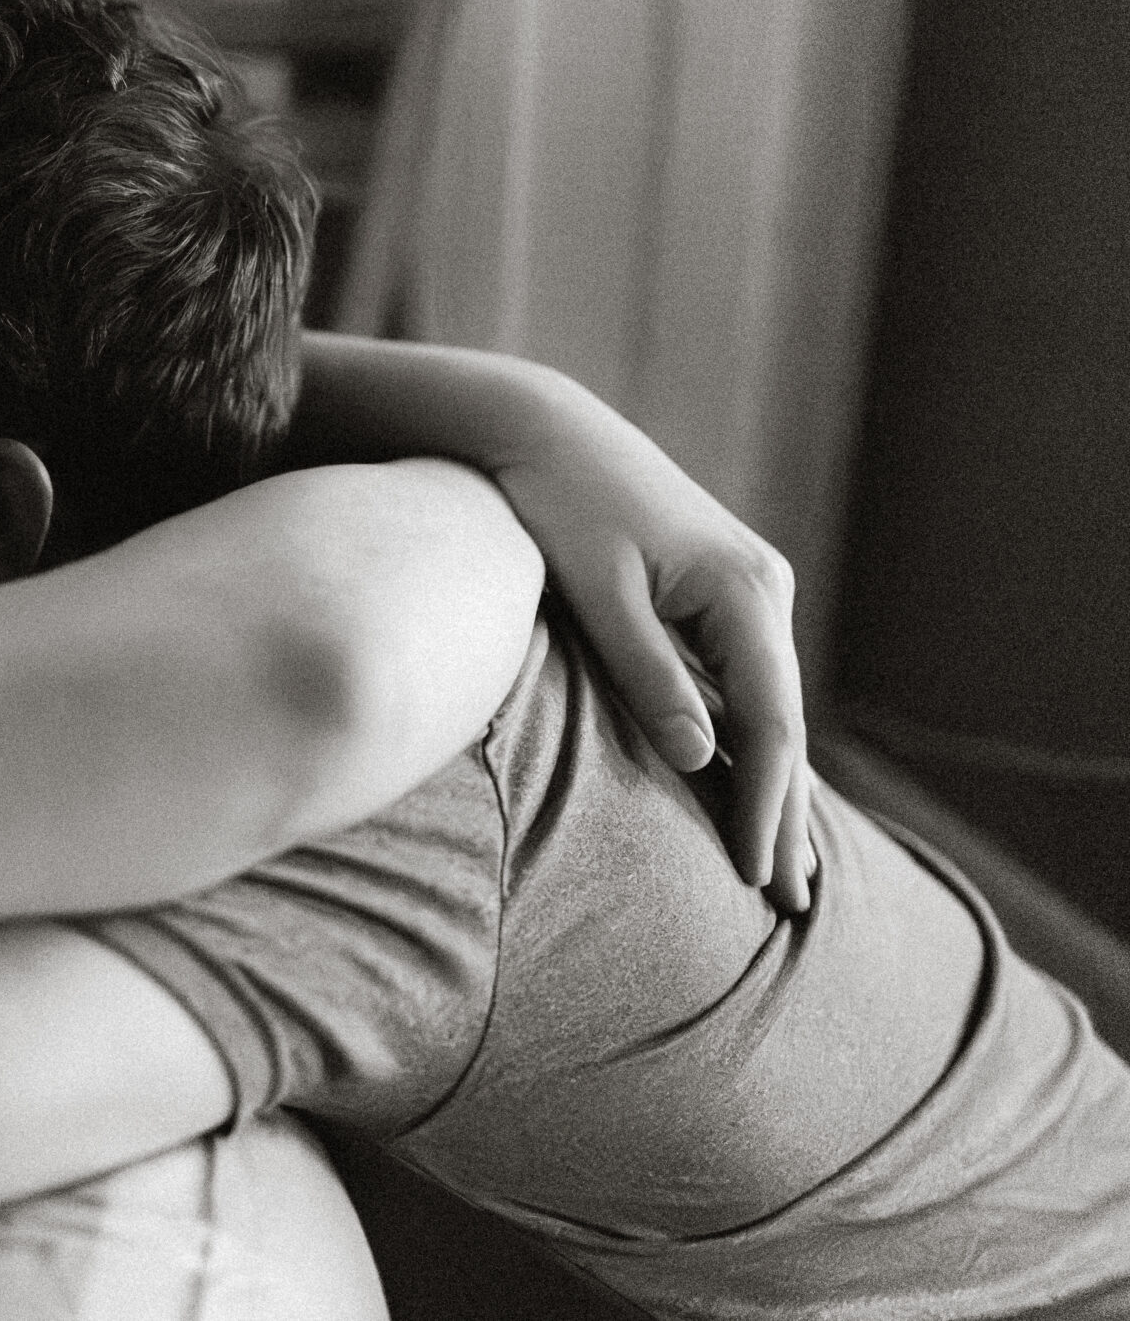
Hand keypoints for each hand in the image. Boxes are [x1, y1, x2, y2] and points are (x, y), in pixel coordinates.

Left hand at [491, 377, 815, 913]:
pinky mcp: (715, 596)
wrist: (543, 429)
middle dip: (785, 815)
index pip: (771, 724)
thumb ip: (649, 673)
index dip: (763, 805)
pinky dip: (749, 745)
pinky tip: (749, 791)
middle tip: (787, 902)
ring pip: (769, 709)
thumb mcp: (599, 591)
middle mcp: (761, 592)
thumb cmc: (559, 504)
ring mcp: (744, 592)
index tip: (750, 873)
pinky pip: (744, 687)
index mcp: (744, 591)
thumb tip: (704, 758)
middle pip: (785, 725)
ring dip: (775, 788)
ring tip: (781, 867)